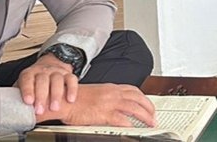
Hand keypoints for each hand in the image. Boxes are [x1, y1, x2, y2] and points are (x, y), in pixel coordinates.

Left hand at [17, 54, 79, 114]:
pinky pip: (72, 79)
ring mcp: (56, 71)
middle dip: (42, 96)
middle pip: (43, 80)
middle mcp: (43, 70)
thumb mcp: (23, 86)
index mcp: (29, 73)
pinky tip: (70, 99)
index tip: (28, 101)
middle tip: (40, 110)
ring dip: (56, 95)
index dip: (27, 90)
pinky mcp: (68, 74)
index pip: (27, 79)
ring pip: (57, 80)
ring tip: (54, 108)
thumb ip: (19, 96)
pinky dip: (72, 90)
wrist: (49, 67)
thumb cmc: (34, 82)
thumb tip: (14, 112)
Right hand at [39, 83, 156, 127]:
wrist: (62, 100)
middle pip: (138, 98)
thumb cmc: (74, 98)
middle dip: (149, 107)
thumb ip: (107, 97)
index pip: (133, 90)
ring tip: (151, 123)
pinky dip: (131, 124)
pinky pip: (122, 119)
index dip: (143, 97)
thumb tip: (115, 105)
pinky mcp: (104, 113)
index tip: (148, 104)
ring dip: (145, 116)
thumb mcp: (95, 93)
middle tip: (154, 116)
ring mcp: (110, 103)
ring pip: (135, 108)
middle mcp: (113, 93)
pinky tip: (134, 128)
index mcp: (111, 88)